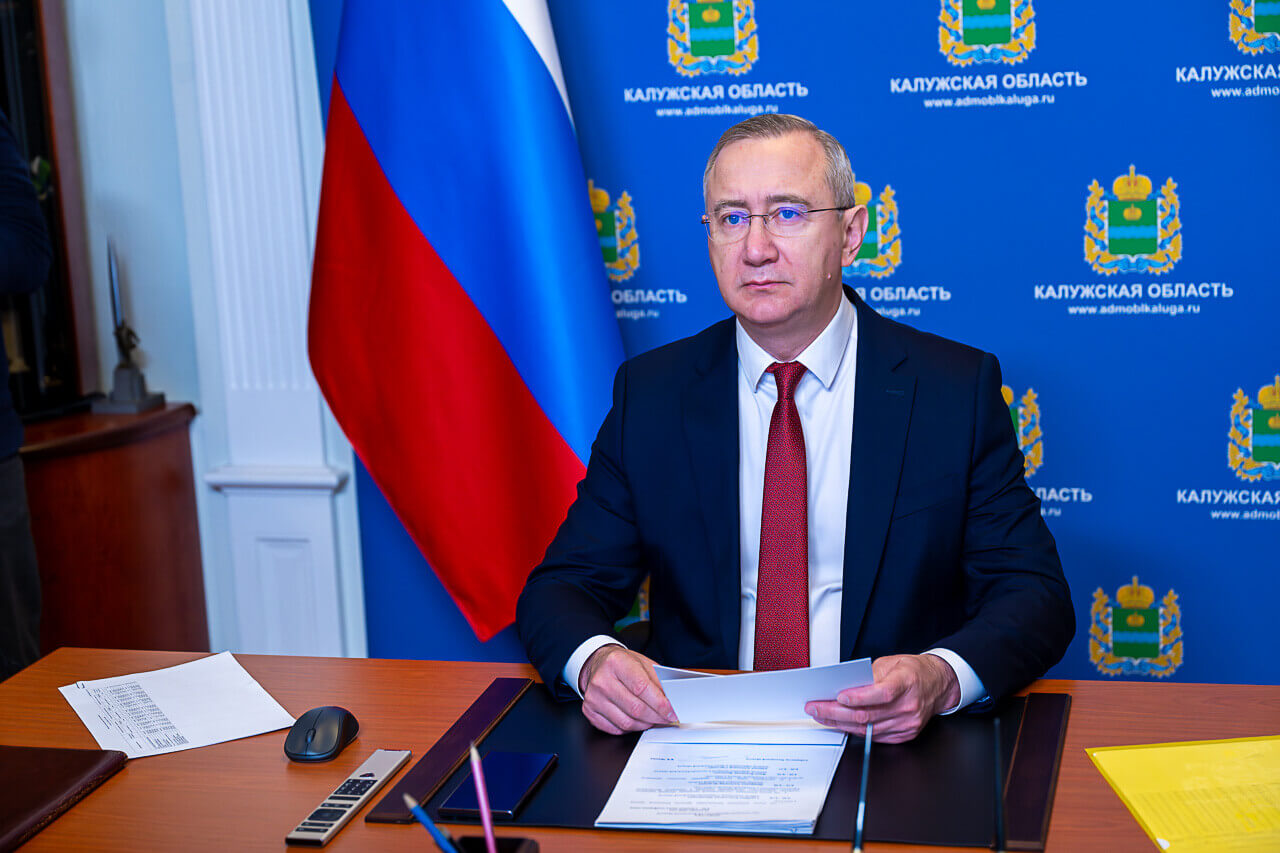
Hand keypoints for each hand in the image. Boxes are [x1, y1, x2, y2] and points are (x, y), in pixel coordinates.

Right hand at [578, 644, 678, 734]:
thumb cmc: (622, 663)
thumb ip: (658, 680)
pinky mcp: (589, 711)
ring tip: (653, 719)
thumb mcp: (643, 663)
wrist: (598, 663)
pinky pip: (615, 729)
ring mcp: (593, 697)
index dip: (660, 703)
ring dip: (645, 724)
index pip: (642, 688)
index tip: (672, 711)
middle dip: (656, 717)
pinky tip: (636, 720)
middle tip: (667, 718)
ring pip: (626, 722)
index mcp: (616, 662)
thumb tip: (672, 701)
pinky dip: (630, 728)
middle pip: (635, 708)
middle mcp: (602, 680)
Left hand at [803, 654, 960, 743]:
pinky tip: (840, 723)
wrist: (938, 685)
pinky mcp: (904, 734)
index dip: (859, 696)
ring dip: (840, 723)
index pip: (882, 693)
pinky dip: (855, 729)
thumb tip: (844, 685)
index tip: (838, 696)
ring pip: (868, 728)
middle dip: (836, 712)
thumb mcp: (891, 662)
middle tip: (815, 708)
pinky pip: (874, 736)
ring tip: (821, 716)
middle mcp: (908, 706)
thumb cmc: (914, 671)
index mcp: (907, 683)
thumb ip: (869, 675)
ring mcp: (907, 723)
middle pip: (868, 714)